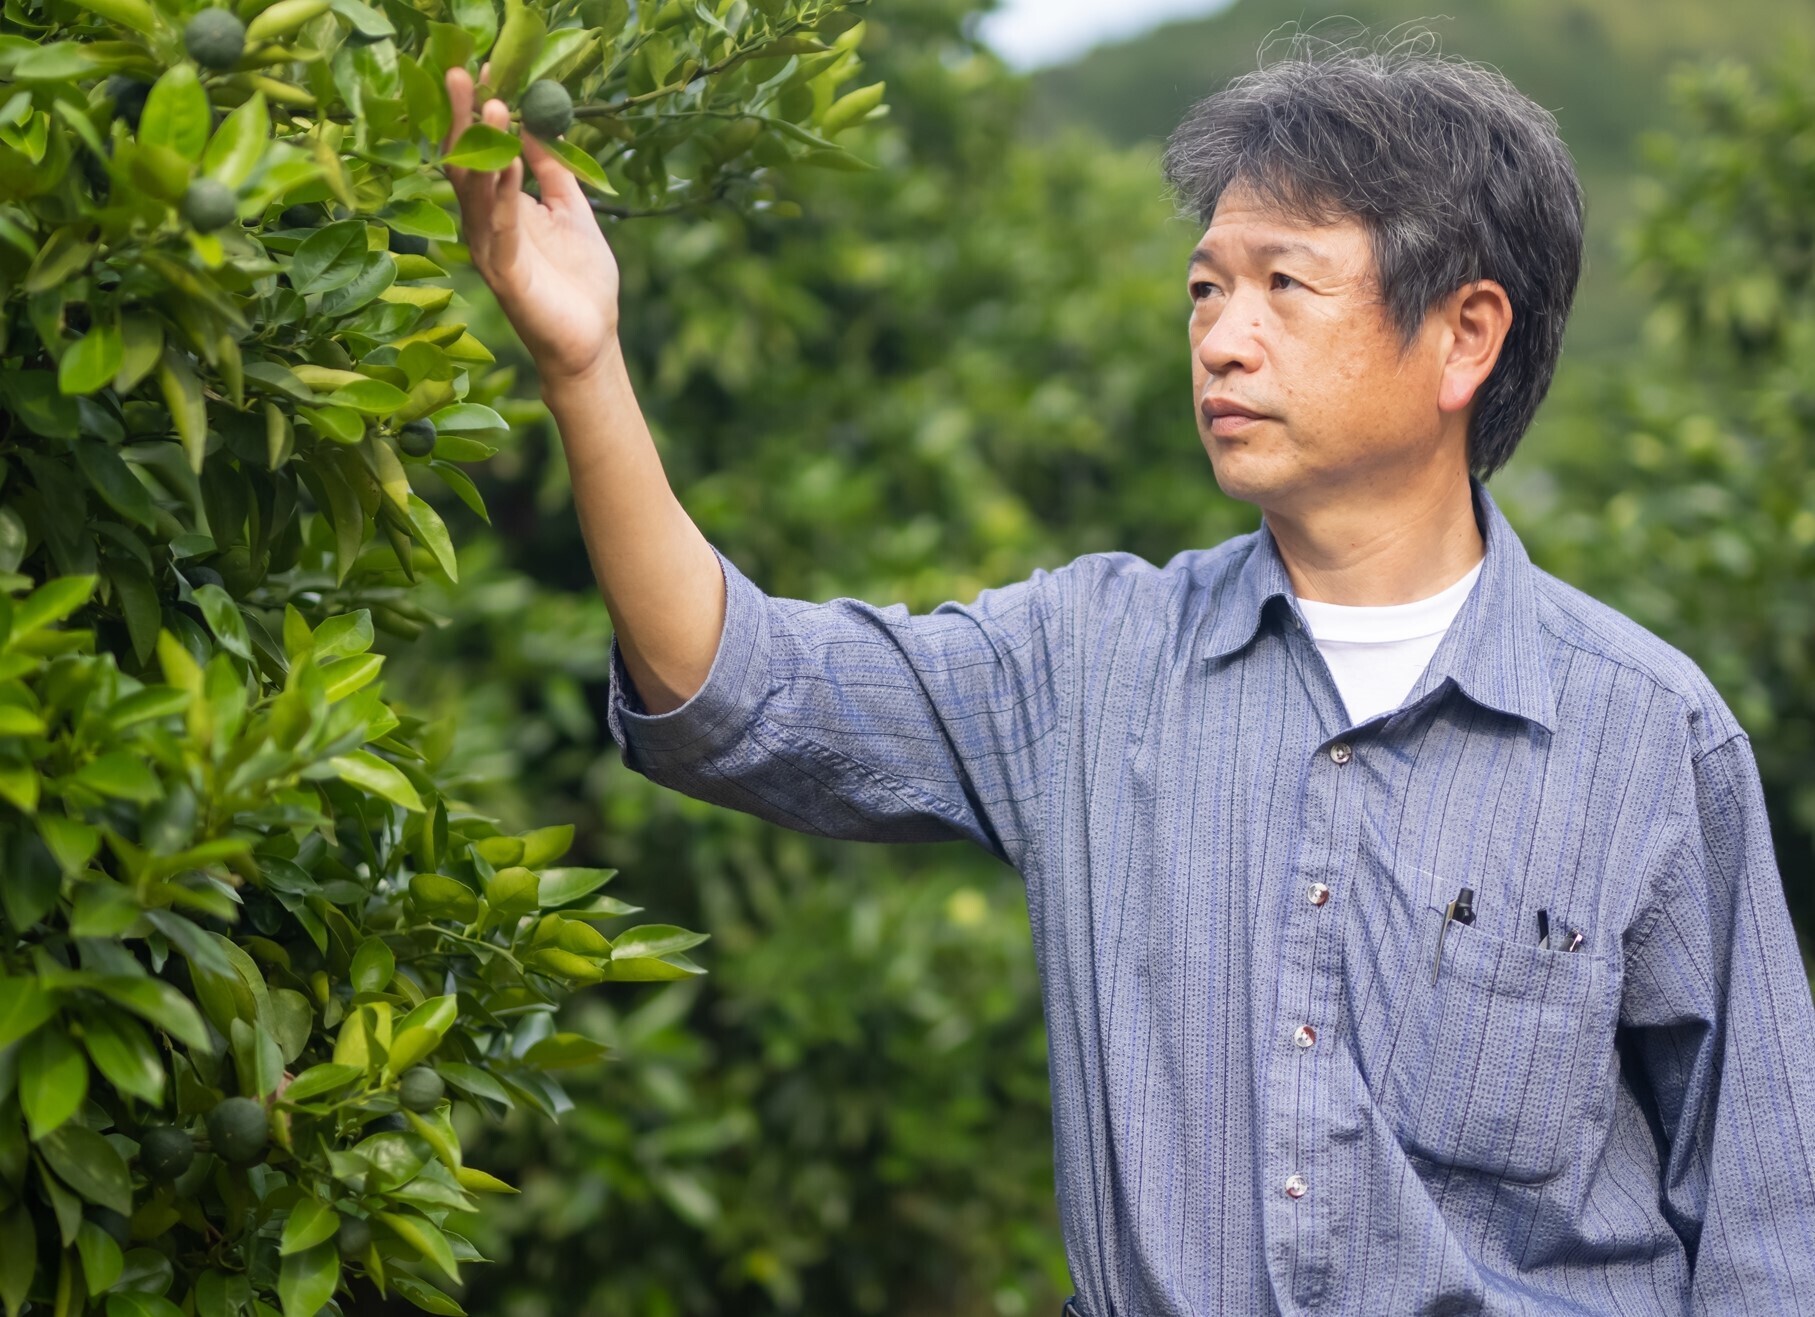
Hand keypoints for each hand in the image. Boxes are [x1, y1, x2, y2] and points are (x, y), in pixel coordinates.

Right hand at [443, 65, 619, 385]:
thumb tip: (537, 124)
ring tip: (492, 105)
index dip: (478, 112)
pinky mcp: (507, 275)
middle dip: (463, 118)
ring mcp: (491, 250)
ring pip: (476, 191)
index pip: (480, 151)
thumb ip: (553, 170)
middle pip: (465, 163)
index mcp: (500, 209)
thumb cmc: (580, 281)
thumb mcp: (571, 211)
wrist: (591, 341)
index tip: (483, 70)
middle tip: (461, 73)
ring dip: (484, 147)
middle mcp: (485, 226)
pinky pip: (501, 228)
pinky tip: (508, 161)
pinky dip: (504, 194)